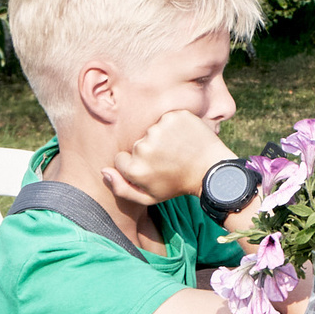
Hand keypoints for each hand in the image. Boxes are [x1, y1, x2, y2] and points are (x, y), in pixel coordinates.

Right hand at [106, 110, 234, 206]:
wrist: (211, 171)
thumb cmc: (177, 185)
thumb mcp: (149, 197)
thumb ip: (121, 188)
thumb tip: (103, 170)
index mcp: (135, 168)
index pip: (121, 159)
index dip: (135, 165)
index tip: (152, 169)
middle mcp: (143, 147)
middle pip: (136, 144)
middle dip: (149, 152)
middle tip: (168, 161)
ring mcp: (159, 129)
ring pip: (151, 130)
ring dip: (162, 138)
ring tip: (177, 150)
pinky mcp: (174, 116)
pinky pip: (166, 118)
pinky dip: (174, 126)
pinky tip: (183, 138)